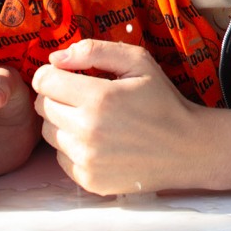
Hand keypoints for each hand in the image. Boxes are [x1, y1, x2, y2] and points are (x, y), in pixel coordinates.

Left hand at [31, 40, 205, 194]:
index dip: (51, 74)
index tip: (66, 76)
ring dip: (63, 123)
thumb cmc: (163, 101)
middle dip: (57, 97)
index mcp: (98, 98)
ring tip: (93, 120)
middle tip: (84, 97)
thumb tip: (56, 57)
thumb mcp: (139, 62)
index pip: (44, 82)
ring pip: (48, 133)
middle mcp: (87, 131)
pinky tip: (99, 142)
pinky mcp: (88, 179)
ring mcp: (86, 159)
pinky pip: (61, 158)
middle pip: (42, 107)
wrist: (187, 148)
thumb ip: (95, 51)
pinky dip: (73, 148)